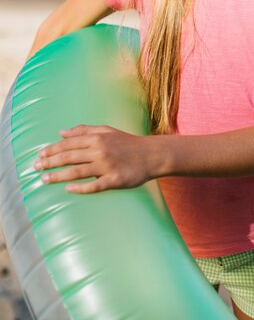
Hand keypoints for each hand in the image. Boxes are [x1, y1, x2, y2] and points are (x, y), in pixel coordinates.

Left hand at [34, 124, 150, 193]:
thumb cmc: (127, 142)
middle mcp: (100, 150)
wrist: (151, 155)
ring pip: (78, 171)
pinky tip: (68, 190)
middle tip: (35, 168)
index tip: (39, 155)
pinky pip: (95, 185)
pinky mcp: (115, 180)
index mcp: (97, 138)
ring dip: (59, 176)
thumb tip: (61, 132)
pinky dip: (81, 188)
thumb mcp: (107, 130)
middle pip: (70, 157)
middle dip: (50, 162)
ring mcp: (107, 166)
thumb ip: (84, 130)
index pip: (69, 143)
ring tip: (44, 179)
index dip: (52, 149)